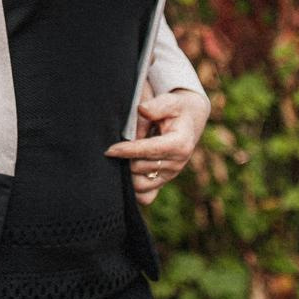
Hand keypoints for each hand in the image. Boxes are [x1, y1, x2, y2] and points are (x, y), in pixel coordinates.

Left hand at [105, 88, 210, 205]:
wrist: (189, 120)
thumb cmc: (176, 109)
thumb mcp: (169, 101)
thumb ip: (156, 105)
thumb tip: (142, 110)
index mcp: (179, 144)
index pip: (148, 151)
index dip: (127, 150)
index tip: (109, 149)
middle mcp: (177, 163)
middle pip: (140, 168)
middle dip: (124, 159)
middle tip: (113, 147)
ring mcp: (170, 175)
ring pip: (140, 185)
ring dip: (127, 174)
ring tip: (118, 159)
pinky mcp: (164, 181)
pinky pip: (146, 196)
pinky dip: (134, 190)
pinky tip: (125, 176)